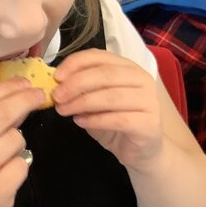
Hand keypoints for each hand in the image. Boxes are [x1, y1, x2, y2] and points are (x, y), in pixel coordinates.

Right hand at [0, 78, 45, 206]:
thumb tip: (20, 90)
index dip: (6, 88)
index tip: (26, 82)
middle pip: (0, 115)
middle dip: (24, 101)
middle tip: (40, 95)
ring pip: (16, 139)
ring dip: (18, 142)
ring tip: (4, 155)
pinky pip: (22, 163)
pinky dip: (20, 165)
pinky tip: (6, 174)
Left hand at [52, 49, 165, 170]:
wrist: (140, 150)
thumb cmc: (115, 122)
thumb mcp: (95, 101)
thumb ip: (82, 89)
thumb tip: (57, 84)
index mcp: (128, 68)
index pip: (99, 56)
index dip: (75, 64)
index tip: (56, 77)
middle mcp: (141, 79)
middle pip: (105, 75)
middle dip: (76, 84)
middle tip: (57, 96)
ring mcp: (148, 101)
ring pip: (111, 97)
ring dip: (82, 103)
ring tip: (64, 110)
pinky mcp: (148, 123)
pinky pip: (118, 119)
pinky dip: (95, 120)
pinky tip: (80, 122)